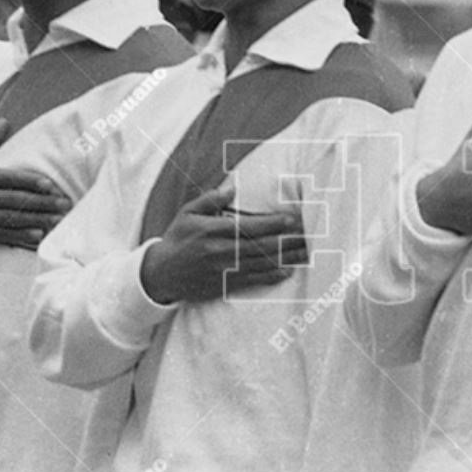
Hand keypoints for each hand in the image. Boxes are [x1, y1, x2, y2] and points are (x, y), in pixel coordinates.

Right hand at [0, 117, 71, 250]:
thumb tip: (2, 120)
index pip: (8, 179)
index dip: (30, 182)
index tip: (51, 185)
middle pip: (14, 200)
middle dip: (42, 203)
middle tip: (65, 204)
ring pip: (11, 219)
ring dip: (37, 220)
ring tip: (59, 220)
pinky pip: (2, 235)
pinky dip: (21, 236)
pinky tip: (38, 235)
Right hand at [139, 186, 306, 304]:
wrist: (161, 274)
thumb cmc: (178, 239)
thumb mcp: (188, 213)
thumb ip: (211, 200)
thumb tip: (233, 186)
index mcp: (212, 231)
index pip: (248, 227)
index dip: (272, 223)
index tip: (292, 219)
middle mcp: (220, 251)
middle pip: (260, 245)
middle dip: (288, 240)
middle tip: (310, 235)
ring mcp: (224, 270)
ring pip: (262, 263)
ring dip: (286, 258)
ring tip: (307, 251)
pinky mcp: (226, 285)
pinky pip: (254, 280)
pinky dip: (273, 276)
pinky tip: (289, 270)